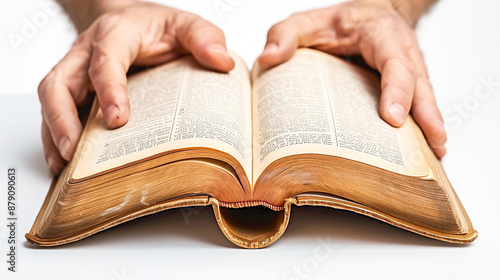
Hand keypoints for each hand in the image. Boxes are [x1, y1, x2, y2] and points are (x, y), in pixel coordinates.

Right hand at [38, 2, 234, 174]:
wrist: (134, 20)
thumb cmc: (157, 27)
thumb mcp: (185, 25)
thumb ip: (204, 37)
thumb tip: (222, 61)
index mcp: (116, 33)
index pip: (105, 61)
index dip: (108, 89)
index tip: (117, 119)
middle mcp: (86, 52)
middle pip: (59, 83)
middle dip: (61, 119)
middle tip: (73, 152)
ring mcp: (75, 71)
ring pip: (51, 100)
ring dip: (54, 134)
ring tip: (64, 168)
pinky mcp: (74, 89)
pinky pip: (55, 112)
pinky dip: (55, 137)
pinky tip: (65, 164)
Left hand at [258, 0, 445, 157]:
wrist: (367, 14)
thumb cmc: (339, 23)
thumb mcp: (308, 21)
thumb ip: (286, 33)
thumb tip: (268, 58)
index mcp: (381, 34)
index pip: (394, 62)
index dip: (397, 90)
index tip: (393, 118)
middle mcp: (403, 52)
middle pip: (420, 85)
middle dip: (427, 115)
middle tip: (432, 145)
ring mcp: (411, 70)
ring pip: (426, 97)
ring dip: (432, 126)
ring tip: (435, 155)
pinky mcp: (409, 85)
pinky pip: (420, 105)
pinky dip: (425, 127)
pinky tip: (428, 151)